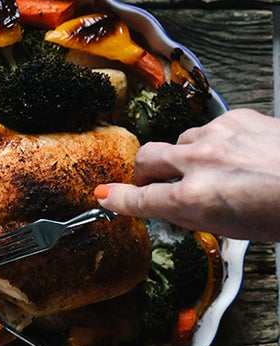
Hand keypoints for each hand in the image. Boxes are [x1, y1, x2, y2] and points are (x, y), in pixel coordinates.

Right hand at [95, 109, 279, 240]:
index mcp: (195, 200)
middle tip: (149, 181)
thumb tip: (170, 206)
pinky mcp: (234, 117)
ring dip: (186, 156)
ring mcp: (215, 136)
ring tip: (214, 169)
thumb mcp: (234, 228)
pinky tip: (240, 153)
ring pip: (181, 142)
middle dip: (143, 171)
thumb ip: (194, 214)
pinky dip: (218, 141)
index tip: (106, 197)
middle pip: (147, 159)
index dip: (119, 200)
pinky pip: (210, 128)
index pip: (140, 200)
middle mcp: (198, 164)